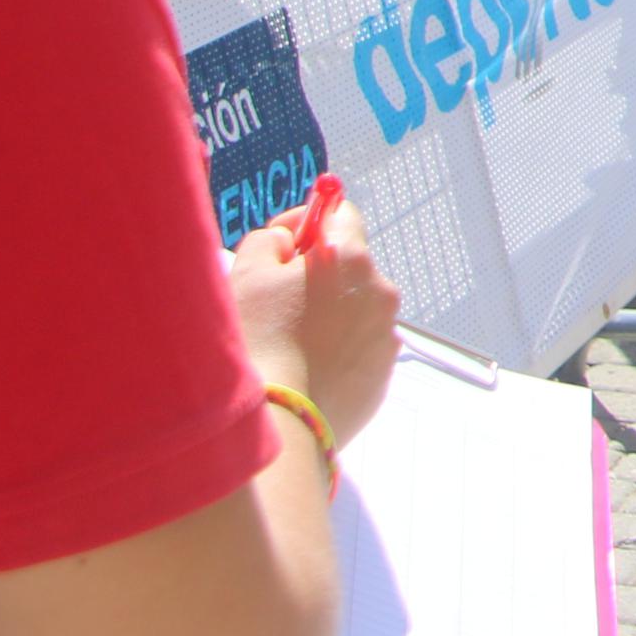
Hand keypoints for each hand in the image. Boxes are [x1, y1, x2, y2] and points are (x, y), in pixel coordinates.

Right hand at [226, 192, 402, 446]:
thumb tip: (290, 240)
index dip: (310, 223)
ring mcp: (387, 335)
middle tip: (278, 301)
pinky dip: (338, 352)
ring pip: (355, 310)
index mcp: (351, 258)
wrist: (277, 421)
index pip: (341, 214)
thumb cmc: (257, 341)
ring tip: (290, 343)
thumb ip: (272, 240)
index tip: (287, 243)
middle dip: (317, 276)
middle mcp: (381, 291)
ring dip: (329, 315)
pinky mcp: (384, 374)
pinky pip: (360, 349)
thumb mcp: (248, 274)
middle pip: (349, 266)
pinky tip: (306, 369)